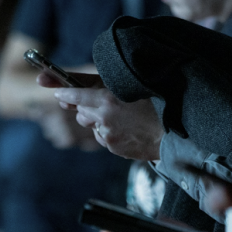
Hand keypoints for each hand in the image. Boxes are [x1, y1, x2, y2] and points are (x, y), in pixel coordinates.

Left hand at [43, 72, 163, 160]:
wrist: (173, 134)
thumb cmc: (156, 104)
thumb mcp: (131, 85)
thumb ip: (101, 83)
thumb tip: (78, 84)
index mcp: (108, 99)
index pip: (75, 94)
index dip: (64, 92)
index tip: (58, 92)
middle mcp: (104, 118)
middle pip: (80, 110)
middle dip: (84, 105)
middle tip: (98, 100)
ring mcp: (108, 135)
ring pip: (90, 125)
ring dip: (96, 119)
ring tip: (117, 114)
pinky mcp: (114, 148)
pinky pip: (102, 137)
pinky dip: (108, 131)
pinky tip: (125, 127)